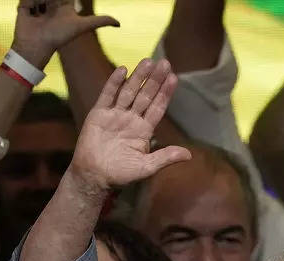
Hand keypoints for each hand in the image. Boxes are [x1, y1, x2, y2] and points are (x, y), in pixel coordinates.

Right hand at [12, 0, 118, 66]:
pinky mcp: (24, 7)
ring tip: (43, 12)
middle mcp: (52, 5)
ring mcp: (38, 5)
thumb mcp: (81, 26)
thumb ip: (100, 21)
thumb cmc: (59, 37)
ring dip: (41, 0)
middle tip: (53, 7)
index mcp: (65, 6)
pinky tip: (34, 12)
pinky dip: (30, 2)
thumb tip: (119, 24)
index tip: (65, 1)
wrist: (36, 46)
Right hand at [68, 59, 191, 193]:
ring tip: (148, 61)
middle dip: (155, 80)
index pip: (157, 107)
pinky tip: (123, 70)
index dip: (165, 93)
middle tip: (164, 63)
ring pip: (129, 92)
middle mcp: (131, 119)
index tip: (174, 78)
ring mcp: (115, 115)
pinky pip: (108, 95)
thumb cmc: (120, 175)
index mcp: (143, 130)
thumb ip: (165, 157)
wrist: (94, 177)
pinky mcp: (99, 114)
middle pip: (145, 95)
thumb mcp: (146, 167)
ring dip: (138, 77)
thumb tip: (189, 155)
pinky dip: (114, 83)